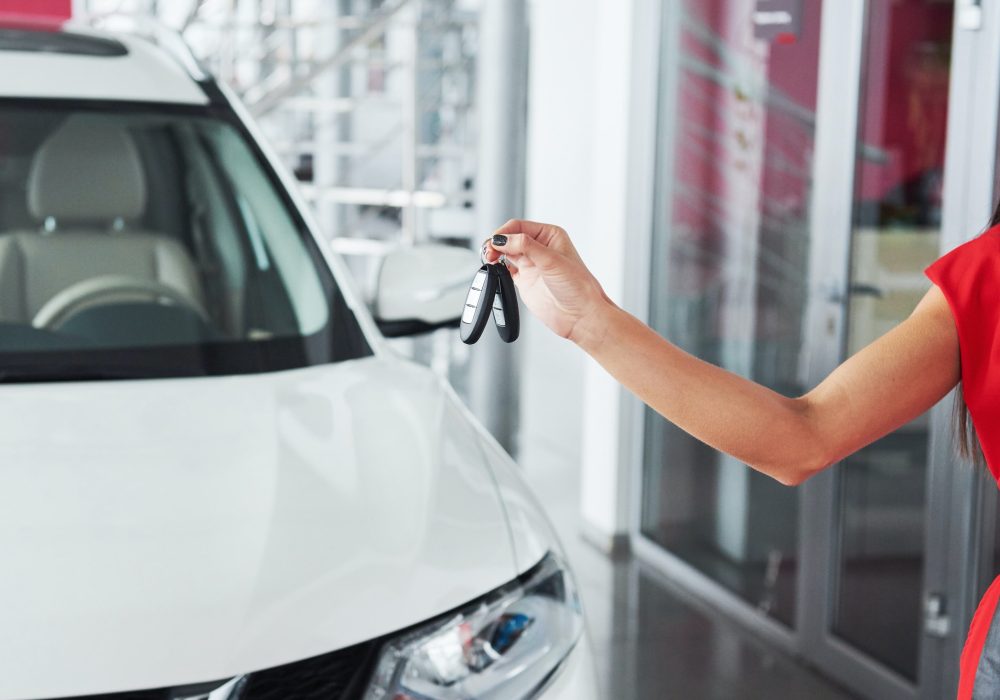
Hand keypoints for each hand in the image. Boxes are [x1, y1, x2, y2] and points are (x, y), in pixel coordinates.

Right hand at [485, 219, 611, 342]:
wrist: (579, 316)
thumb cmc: (578, 287)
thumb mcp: (552, 260)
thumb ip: (526, 246)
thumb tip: (503, 239)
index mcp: (549, 235)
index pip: (519, 226)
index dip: (504, 232)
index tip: (495, 241)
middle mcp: (539, 248)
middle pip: (509, 238)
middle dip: (497, 243)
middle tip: (489, 251)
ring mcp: (531, 264)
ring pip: (505, 253)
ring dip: (494, 254)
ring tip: (489, 259)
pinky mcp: (524, 280)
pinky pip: (505, 270)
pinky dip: (496, 268)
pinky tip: (494, 269)